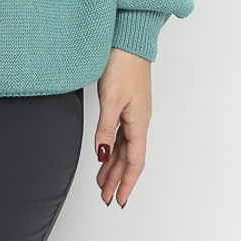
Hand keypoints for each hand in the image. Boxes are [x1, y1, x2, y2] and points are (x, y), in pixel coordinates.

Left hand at [94, 47, 151, 207]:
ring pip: (124, 146)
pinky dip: (112, 146)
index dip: (126, 182)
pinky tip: (104, 152)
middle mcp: (139, 120)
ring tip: (102, 181)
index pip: (134, 161)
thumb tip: (101, 154)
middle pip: (129, 157)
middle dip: (117, 178)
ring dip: (113, 164)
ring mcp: (134, 112)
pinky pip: (121, 133)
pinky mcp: (127, 103)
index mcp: (138, 122)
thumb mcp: (111, 99)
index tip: (119, 200)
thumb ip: (105, 129)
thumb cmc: (123, 65)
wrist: (128, 40)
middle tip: (106, 197)